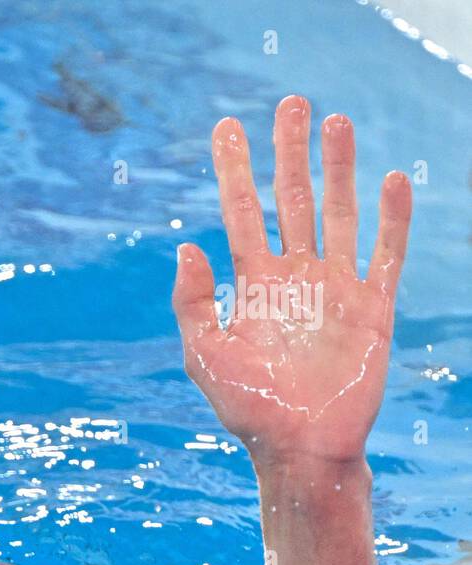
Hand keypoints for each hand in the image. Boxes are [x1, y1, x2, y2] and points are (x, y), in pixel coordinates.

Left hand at [172, 95, 411, 467]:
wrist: (299, 448)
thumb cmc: (247, 406)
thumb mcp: (204, 352)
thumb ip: (192, 301)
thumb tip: (184, 245)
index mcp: (252, 284)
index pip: (242, 213)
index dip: (234, 171)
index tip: (226, 129)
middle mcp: (294, 276)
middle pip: (293, 199)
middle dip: (289, 153)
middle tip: (290, 103)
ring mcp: (335, 288)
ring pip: (338, 214)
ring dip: (339, 169)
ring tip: (336, 122)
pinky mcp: (372, 307)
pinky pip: (385, 253)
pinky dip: (392, 218)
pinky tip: (393, 180)